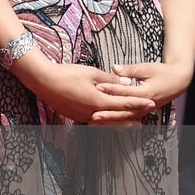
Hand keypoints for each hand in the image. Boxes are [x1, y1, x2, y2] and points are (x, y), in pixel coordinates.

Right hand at [20, 60, 156, 123]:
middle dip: (133, 115)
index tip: (151, 103)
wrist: (42, 80)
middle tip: (146, 114)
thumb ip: (110, 80)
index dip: (139, 103)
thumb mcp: (91, 72)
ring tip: (133, 121)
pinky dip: (106, 120)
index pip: (124, 104)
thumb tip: (126, 84)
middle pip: (118, 117)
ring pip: (107, 121)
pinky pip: (95, 121)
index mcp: (98, 101)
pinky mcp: (74, 117)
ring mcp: (82, 117)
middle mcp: (92, 113)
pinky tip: (109, 119)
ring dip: (121, 121)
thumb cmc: (66, 73)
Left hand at [95, 61, 190, 115]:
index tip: (97, 88)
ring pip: (125, 117)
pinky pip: (128, 118)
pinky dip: (117, 120)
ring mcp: (145, 110)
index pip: (125, 92)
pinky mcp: (143, 111)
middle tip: (93, 115)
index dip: (111, 89)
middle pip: (124, 111)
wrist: (178, 81)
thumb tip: (115, 68)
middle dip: (108, 114)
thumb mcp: (147, 68)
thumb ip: (130, 70)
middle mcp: (145, 105)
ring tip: (94, 122)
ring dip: (110, 120)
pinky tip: (104, 123)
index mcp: (146, 93)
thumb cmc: (163, 73)